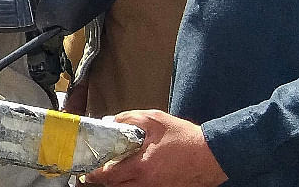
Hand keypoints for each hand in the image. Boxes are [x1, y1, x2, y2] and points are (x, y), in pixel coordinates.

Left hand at [84, 111, 226, 186]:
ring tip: (114, 174)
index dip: (94, 174)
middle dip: (104, 181)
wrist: (212, 154)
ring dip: (119, 183)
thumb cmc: (185, 138)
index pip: (108, 176)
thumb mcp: (155, 120)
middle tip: (96, 173)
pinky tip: (133, 175)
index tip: (86, 172)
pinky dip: (133, 184)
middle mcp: (147, 183)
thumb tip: (111, 122)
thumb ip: (129, 118)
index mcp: (141, 167)